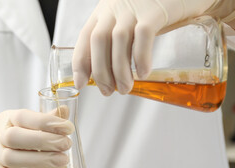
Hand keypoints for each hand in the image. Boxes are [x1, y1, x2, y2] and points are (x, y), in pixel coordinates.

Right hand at [0, 107, 73, 167]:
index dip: (46, 121)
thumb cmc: (15, 134)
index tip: (68, 128)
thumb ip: (46, 118)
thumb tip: (64, 110)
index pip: (23, 117)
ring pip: (12, 159)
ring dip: (40, 160)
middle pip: (14, 138)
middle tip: (66, 144)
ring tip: (62, 160)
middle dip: (43, 141)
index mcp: (8, 118)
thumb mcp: (27, 122)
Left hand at [73, 0, 234, 95]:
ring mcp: (134, 9)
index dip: (80, 63)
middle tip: (108, 91)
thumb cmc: (150, 13)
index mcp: (103, 13)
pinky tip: (143, 73)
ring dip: (120, 71)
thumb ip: (113, 42)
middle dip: (101, 72)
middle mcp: (114, 9)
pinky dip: (141, 58)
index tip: (81, 83)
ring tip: (125, 88)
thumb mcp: (125, 22)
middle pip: (98, 41)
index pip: (85, 37)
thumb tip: (105, 75)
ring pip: (119, 40)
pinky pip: (143, 36)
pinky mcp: (154, 12)